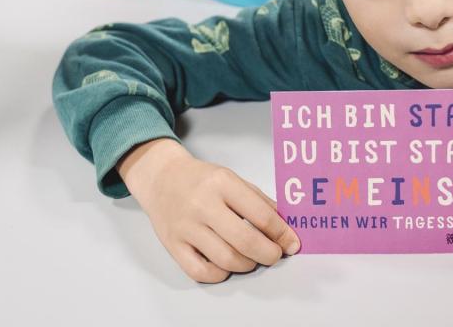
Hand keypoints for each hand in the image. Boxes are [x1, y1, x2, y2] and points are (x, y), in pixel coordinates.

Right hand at [119, 139, 300, 283]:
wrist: (161, 178)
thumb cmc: (200, 180)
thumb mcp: (232, 178)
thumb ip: (258, 201)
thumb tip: (284, 228)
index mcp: (221, 183)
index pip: (261, 215)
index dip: (282, 234)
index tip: (291, 243)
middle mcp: (202, 204)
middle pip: (245, 241)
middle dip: (269, 254)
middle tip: (275, 255)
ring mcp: (186, 227)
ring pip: (226, 260)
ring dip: (247, 265)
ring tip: (251, 258)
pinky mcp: (173, 245)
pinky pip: (201, 272)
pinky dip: (220, 274)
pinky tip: (226, 264)